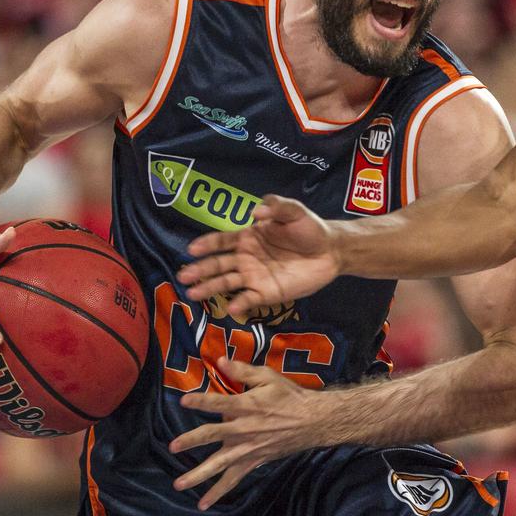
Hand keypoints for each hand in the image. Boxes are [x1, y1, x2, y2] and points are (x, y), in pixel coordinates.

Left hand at [169, 357, 333, 510]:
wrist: (312, 420)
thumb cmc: (290, 396)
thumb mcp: (268, 377)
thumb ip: (243, 370)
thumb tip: (220, 361)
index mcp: (246, 406)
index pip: (218, 402)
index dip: (200, 401)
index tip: (183, 401)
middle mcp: (243, 429)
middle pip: (213, 435)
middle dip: (192, 440)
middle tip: (173, 446)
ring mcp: (247, 448)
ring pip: (219, 464)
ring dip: (198, 474)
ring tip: (178, 484)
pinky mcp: (253, 461)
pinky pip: (233, 479)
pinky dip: (219, 491)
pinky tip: (203, 503)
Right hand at [179, 196, 340, 314]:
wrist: (331, 252)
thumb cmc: (310, 229)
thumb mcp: (295, 212)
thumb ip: (276, 207)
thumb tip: (254, 211)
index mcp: (248, 237)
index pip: (222, 241)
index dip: (207, 244)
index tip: (192, 249)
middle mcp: (246, 258)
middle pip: (219, 264)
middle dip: (200, 269)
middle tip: (183, 276)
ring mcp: (255, 277)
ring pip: (227, 283)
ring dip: (210, 288)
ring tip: (192, 294)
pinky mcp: (267, 293)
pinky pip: (249, 299)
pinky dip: (239, 304)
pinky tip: (230, 308)